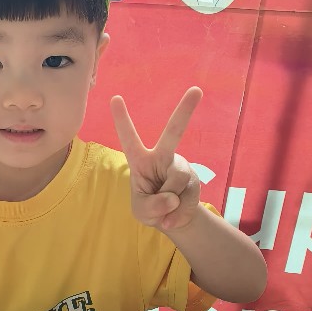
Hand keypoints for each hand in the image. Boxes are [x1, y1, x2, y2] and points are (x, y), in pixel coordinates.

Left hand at [111, 88, 202, 233]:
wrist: (174, 220)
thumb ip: (152, 207)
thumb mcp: (142, 212)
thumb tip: (171, 198)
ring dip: (170, 201)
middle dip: (185, 111)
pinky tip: (175, 215)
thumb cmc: (151, 208)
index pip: (129, 139)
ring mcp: (181, 167)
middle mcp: (163, 157)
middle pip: (174, 132)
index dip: (122, 120)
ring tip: (166, 211)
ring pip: (178, 179)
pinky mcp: (194, 180)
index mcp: (141, 160)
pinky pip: (188, 196)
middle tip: (196, 90)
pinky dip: (180, 212)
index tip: (114, 98)